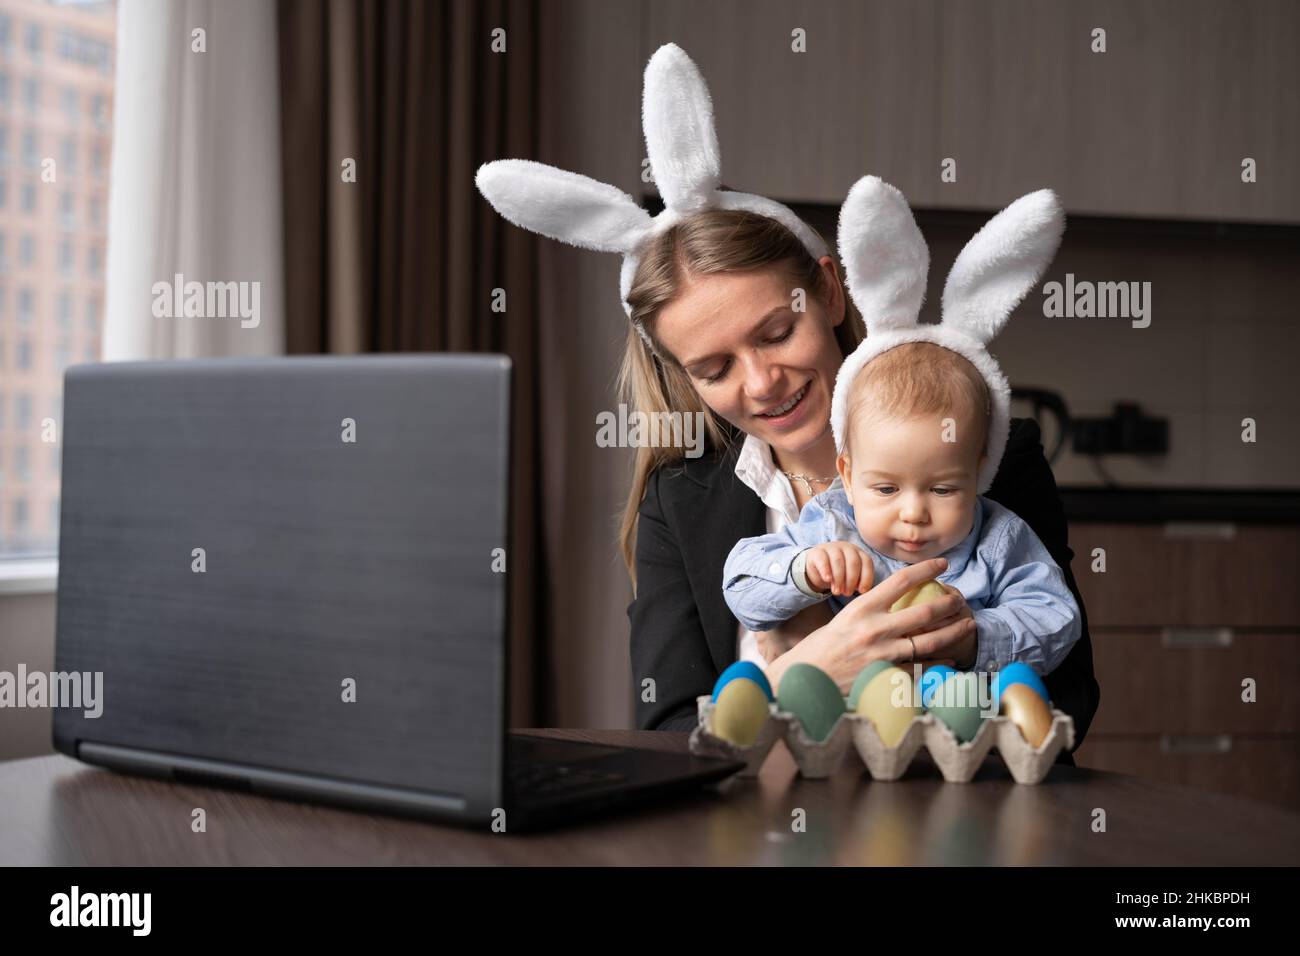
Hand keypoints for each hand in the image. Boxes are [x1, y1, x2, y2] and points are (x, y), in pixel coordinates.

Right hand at [765, 557, 976, 692]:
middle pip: (923, 612)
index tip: (942, 564)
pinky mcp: (885, 677)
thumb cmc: (819, 649)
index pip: (900, 582)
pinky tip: (952, 659)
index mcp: (861, 609)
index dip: (925, 569)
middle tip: (961, 599)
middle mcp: (874, 629)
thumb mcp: (842, 620)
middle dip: (948, 603)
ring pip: (928, 641)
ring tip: (967, 624)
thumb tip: (892, 604)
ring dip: (952, 631)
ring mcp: (882, 655)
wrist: (803, 679)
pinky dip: (939, 663)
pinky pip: (920, 668)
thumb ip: (868, 612)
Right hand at [803, 542, 873, 596]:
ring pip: (838, 561)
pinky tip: (827, 579)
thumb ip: (858, 582)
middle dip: (851, 580)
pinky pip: (823, 559)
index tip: (862, 591)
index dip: (866, 577)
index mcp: (858, 553)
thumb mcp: (851, 577)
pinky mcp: (818, 552)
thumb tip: (863, 591)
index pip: (866, 562)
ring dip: (839, 578)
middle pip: (853, 562)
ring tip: (837, 592)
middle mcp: (847, 548)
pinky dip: (826, 570)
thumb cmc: (839, 573)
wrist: (817, 566)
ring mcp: (832, 548)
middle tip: (847, 593)